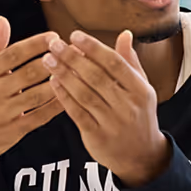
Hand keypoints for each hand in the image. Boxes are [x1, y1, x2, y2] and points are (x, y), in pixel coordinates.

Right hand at [0, 17, 64, 179]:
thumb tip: (4, 21)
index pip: (13, 54)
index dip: (36, 44)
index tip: (54, 36)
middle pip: (29, 73)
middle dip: (53, 60)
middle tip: (71, 50)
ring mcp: (4, 113)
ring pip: (38, 94)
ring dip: (59, 81)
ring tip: (75, 69)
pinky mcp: (14, 131)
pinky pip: (40, 116)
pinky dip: (56, 105)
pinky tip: (69, 93)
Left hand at [44, 30, 170, 185]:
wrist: (142, 156)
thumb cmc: (138, 115)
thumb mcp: (142, 89)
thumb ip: (130, 62)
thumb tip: (125, 33)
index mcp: (140, 90)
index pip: (114, 63)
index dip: (93, 48)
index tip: (74, 35)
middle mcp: (128, 106)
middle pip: (96, 77)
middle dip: (73, 58)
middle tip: (54, 44)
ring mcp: (112, 123)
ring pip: (84, 94)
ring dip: (64, 75)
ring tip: (48, 60)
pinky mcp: (97, 136)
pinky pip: (77, 112)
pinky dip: (63, 96)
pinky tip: (53, 82)